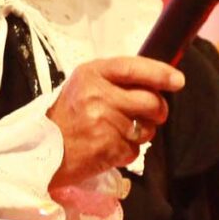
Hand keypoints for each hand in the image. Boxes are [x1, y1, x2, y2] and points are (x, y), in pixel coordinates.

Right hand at [47, 56, 182, 187]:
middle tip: (155, 114)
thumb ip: (116, 81)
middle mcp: (97, 95)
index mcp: (91, 74)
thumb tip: (158, 83)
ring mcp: (102, 123)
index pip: (133, 68)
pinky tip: (109, 146)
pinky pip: (135, 150)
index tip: (178, 80)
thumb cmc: (67, 116)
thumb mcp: (85, 86)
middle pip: (149, 100)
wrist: (41, 149)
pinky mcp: (106, 148)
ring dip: (142, 133)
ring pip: (146, 128)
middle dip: (159, 110)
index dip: (159, 73)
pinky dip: (128, 151)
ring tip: (120, 132)